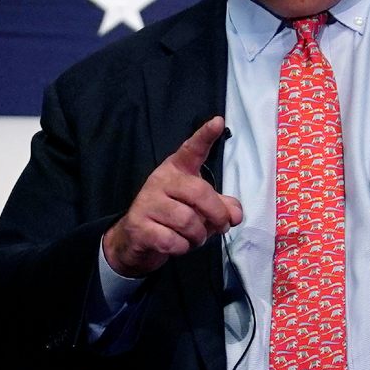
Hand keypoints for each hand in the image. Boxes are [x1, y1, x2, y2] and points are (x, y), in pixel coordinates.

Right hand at [103, 116, 243, 276]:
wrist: (135, 240)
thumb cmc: (172, 218)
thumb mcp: (199, 209)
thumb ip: (221, 207)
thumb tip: (234, 214)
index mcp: (177, 170)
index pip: (191, 149)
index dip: (205, 136)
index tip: (218, 121)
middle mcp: (161, 180)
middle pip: (199, 192)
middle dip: (217, 215)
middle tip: (221, 227)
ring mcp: (147, 202)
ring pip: (187, 221)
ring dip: (198, 236)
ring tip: (193, 238)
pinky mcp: (139, 226)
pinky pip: (173, 241)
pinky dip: (182, 248)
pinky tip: (176, 245)